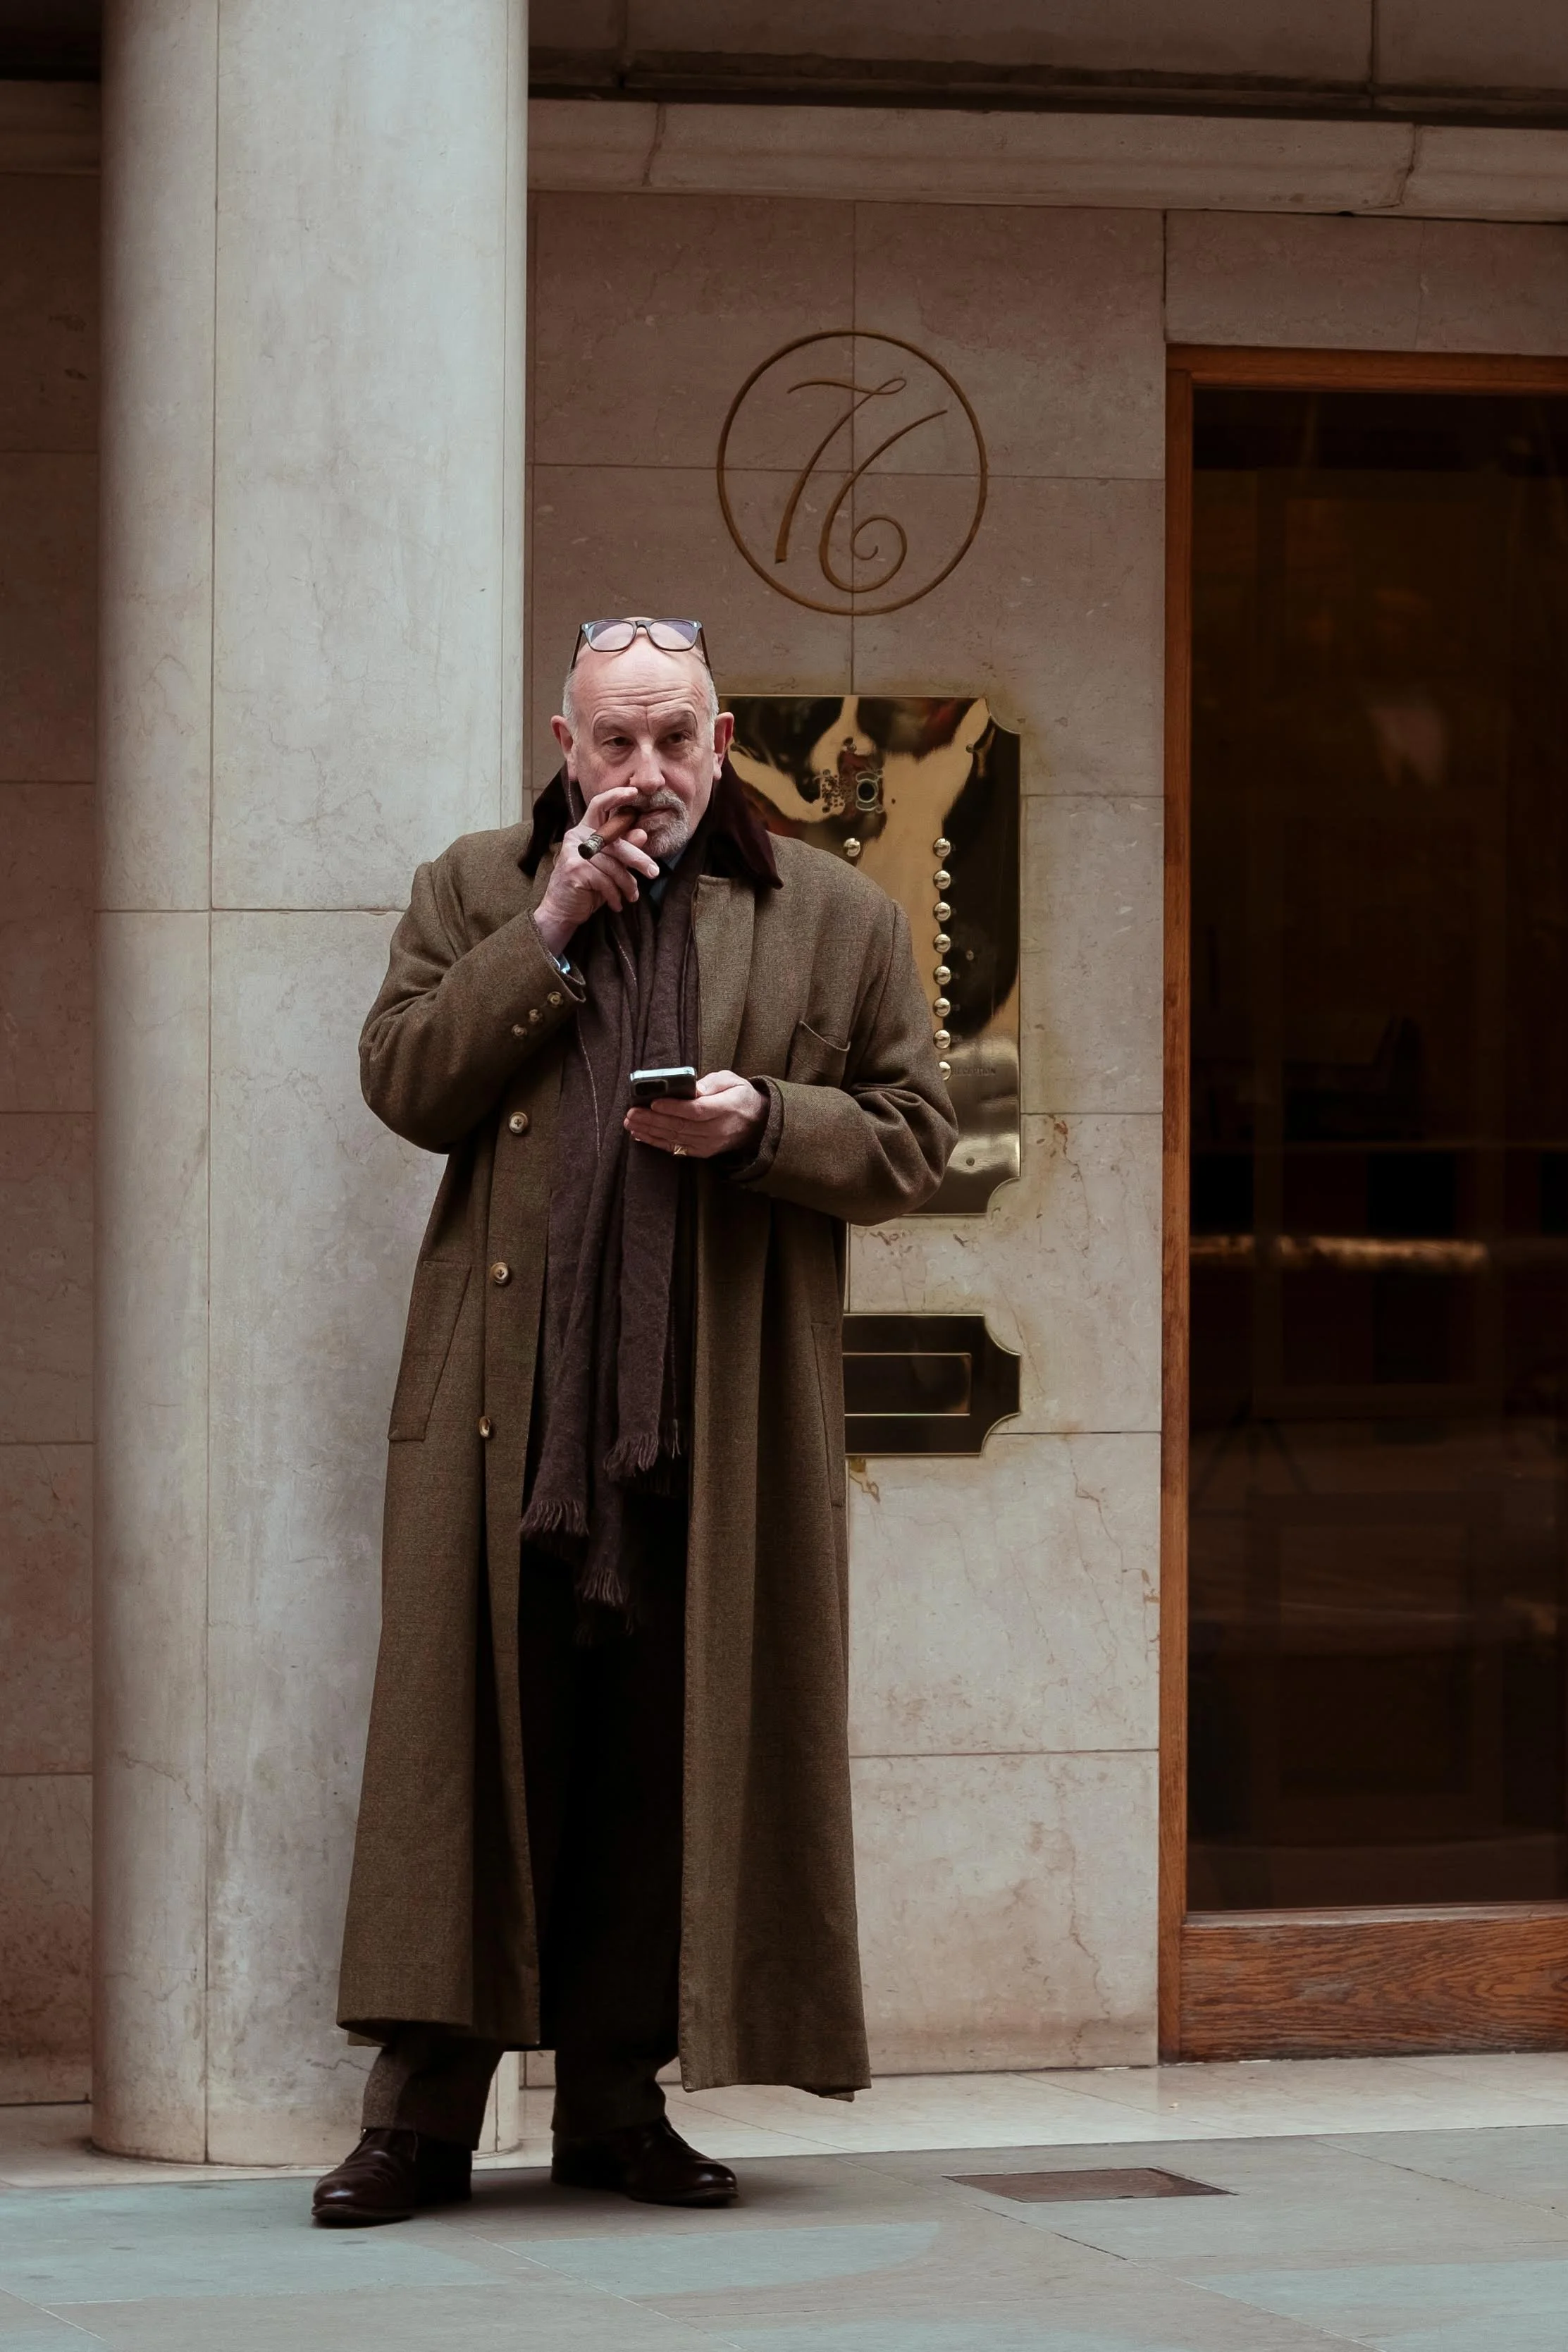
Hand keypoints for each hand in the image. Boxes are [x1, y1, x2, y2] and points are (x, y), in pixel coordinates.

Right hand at [535, 785, 660, 956]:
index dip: (616, 796)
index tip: (635, 792)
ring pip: (614, 864)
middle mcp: (577, 836)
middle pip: (616, 840)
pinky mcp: (575, 869)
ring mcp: (574, 852)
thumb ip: (623, 850)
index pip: (599, 805)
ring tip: (631, 896)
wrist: (562, 911)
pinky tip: (616, 904)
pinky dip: (614, 895)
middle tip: (654, 872)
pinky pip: (606, 880)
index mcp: (585, 830)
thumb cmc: (587, 887)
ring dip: (626, 884)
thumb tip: (642, 833)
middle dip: (638, 858)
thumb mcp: (609, 867)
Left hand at [624, 1070, 767, 1159]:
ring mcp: (709, 1143)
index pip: (696, 1111)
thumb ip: (710, 1083)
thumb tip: (690, 1088)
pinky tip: (641, 1135)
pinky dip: (657, 1142)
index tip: (654, 1103)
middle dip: (652, 1120)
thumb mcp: (731, 1080)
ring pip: (675, 1138)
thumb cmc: (740, 1096)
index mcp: (725, 1108)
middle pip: (680, 1126)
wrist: (757, 1122)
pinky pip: (676, 1148)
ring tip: (631, 1123)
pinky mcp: (703, 1151)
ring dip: (650, 1131)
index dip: (673, 1108)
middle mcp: (717, 1129)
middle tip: (632, 1113)